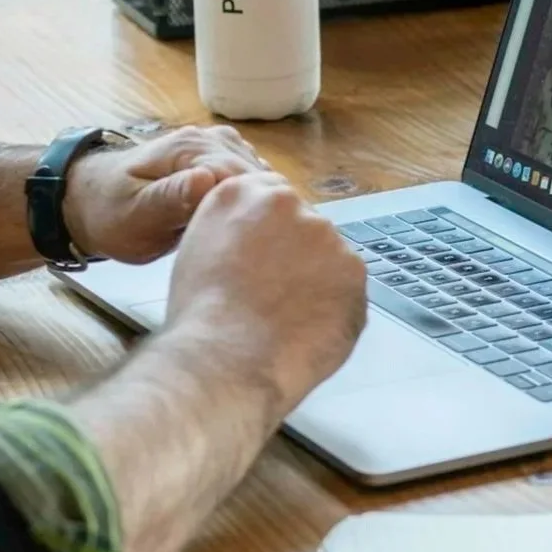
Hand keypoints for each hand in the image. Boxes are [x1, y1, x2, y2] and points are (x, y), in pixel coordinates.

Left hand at [62, 125, 268, 263]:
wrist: (91, 202)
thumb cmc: (110, 213)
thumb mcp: (135, 214)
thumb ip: (170, 198)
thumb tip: (207, 180)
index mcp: (189, 149)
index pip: (243, 177)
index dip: (255, 212)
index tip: (258, 244)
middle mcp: (208, 140)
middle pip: (258, 176)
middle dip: (263, 211)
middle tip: (261, 252)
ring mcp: (216, 148)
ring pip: (259, 178)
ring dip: (262, 207)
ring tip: (258, 243)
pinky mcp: (218, 162)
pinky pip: (250, 180)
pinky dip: (255, 202)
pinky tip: (250, 228)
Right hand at [163, 171, 366, 416]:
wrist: (227, 357)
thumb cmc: (201, 317)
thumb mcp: (197, 250)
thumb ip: (230, 229)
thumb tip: (252, 238)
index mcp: (241, 193)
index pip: (269, 197)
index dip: (270, 233)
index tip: (267, 257)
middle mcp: (287, 203)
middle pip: (303, 224)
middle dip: (296, 254)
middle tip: (275, 294)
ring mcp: (326, 235)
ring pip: (328, 256)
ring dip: (317, 280)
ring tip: (288, 318)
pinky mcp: (354, 270)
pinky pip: (347, 288)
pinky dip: (334, 307)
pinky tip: (307, 329)